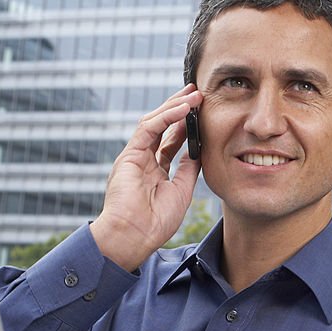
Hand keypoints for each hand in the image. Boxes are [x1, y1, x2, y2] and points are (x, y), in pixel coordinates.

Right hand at [91, 85, 203, 271]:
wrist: (134, 236)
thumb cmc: (156, 222)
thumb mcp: (180, 191)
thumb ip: (187, 169)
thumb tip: (199, 151)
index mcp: (155, 171)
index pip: (171, 141)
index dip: (186, 126)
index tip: (202, 113)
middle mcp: (144, 160)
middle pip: (163, 126)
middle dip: (180, 108)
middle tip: (198, 93)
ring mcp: (135, 156)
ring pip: (155, 122)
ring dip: (175, 106)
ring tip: (194, 94)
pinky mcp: (129, 154)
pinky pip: (149, 128)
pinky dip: (166, 116)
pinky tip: (183, 108)